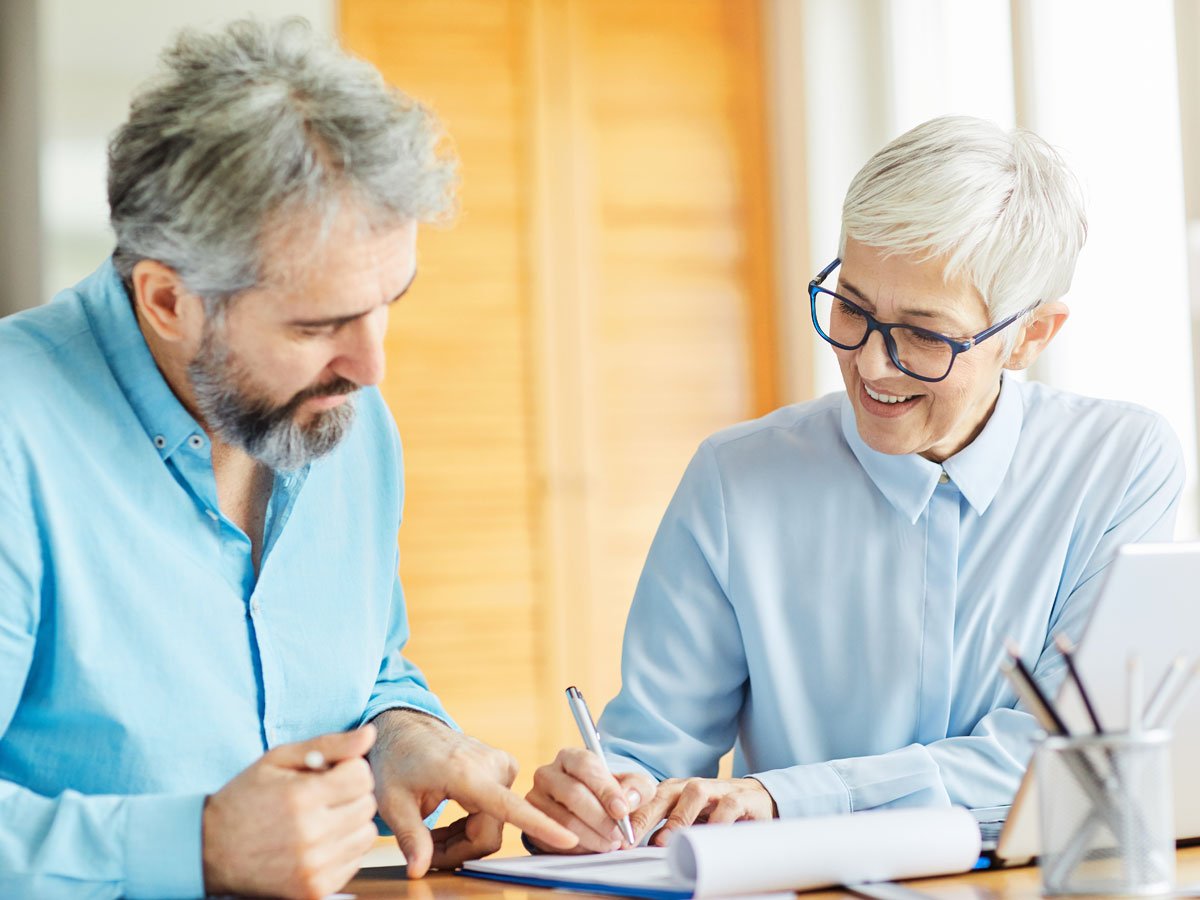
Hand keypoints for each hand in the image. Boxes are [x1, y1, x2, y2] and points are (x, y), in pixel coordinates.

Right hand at [202, 725, 378, 899]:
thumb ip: (328, 745)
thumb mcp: (278, 760)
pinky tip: (320, 841)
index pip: (361, 776)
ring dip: (352, 822)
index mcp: (301, 797)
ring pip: (367, 834)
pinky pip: (356, 861)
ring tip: (323, 818)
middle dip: (352, 794)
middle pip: (367, 804)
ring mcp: (313, 866)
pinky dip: (344, 848)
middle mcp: (311, 834)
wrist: (209, 850)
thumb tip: (369, 735)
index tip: (331, 773)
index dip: (350, 769)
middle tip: (325, 795)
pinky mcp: (314, 890)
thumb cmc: (246, 798)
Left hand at [369, 710, 577, 876]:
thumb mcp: (392, 801)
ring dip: (466, 839)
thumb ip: (410, 837)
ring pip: (496, 824)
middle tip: (426, 855)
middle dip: (460, 851)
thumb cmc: (397, 760)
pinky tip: (449, 824)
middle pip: (491, 832)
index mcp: (466, 773)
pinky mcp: (503, 768)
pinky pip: (498, 811)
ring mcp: (500, 765)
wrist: (406, 727)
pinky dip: (474, 824)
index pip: (509, 807)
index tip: (568, 837)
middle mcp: (490, 766)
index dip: (540, 826)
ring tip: (432, 839)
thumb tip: (419, 871)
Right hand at [526, 747, 656, 852]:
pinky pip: (554, 839)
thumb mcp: (631, 785)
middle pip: (573, 795)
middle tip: (619, 835)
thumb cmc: (610, 795)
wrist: (589, 810)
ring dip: (592, 837)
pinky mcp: (531, 824)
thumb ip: (638, 787)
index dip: (606, 790)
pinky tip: (593, 846)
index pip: (586, 767)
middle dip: (600, 819)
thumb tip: (628, 800)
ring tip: (610, 843)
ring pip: (564, 821)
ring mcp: (535, 799)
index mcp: (570, 757)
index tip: (622, 811)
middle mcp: (547, 774)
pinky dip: (579, 847)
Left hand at [632, 776, 777, 846]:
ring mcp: (716, 789)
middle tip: (631, 839)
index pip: (646, 800)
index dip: (631, 817)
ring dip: (679, 817)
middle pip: (663, 795)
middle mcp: (690, 786)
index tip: (617, 838)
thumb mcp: (686, 818)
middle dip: (645, 816)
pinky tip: (710, 835)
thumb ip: (663, 828)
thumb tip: (637, 845)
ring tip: (666, 841)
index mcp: (673, 791)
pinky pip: (728, 805)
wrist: (757, 799)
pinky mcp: (740, 797)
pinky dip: (719, 819)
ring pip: (695, 794)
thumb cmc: (714, 812)